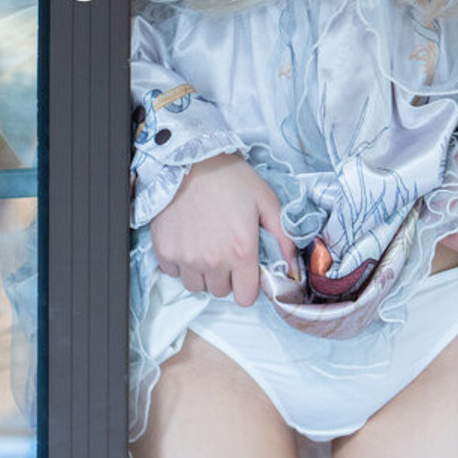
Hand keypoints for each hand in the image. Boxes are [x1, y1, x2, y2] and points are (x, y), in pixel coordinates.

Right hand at [149, 153, 300, 306]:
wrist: (190, 159)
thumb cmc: (230, 178)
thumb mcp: (265, 200)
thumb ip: (283, 236)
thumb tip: (293, 266)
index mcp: (241, 252)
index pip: (246, 298)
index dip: (248, 285)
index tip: (246, 269)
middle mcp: (213, 262)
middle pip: (221, 291)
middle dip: (226, 276)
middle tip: (225, 248)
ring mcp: (186, 258)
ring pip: (197, 285)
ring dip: (203, 272)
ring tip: (206, 244)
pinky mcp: (164, 251)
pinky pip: (174, 273)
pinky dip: (181, 263)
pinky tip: (188, 240)